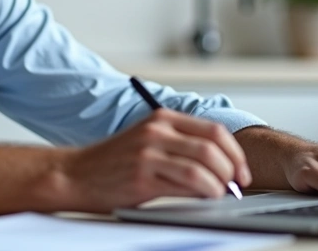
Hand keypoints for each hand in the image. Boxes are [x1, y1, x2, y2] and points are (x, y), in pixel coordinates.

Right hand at [60, 109, 252, 211]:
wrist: (76, 175)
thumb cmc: (114, 163)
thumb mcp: (148, 142)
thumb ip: (180, 146)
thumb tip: (220, 168)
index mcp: (162, 118)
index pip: (213, 130)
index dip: (235, 152)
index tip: (241, 171)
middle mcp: (157, 131)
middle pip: (211, 146)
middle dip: (232, 169)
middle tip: (237, 185)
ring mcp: (149, 152)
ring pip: (202, 165)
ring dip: (220, 183)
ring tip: (221, 194)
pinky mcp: (142, 175)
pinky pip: (185, 182)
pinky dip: (204, 192)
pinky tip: (206, 198)